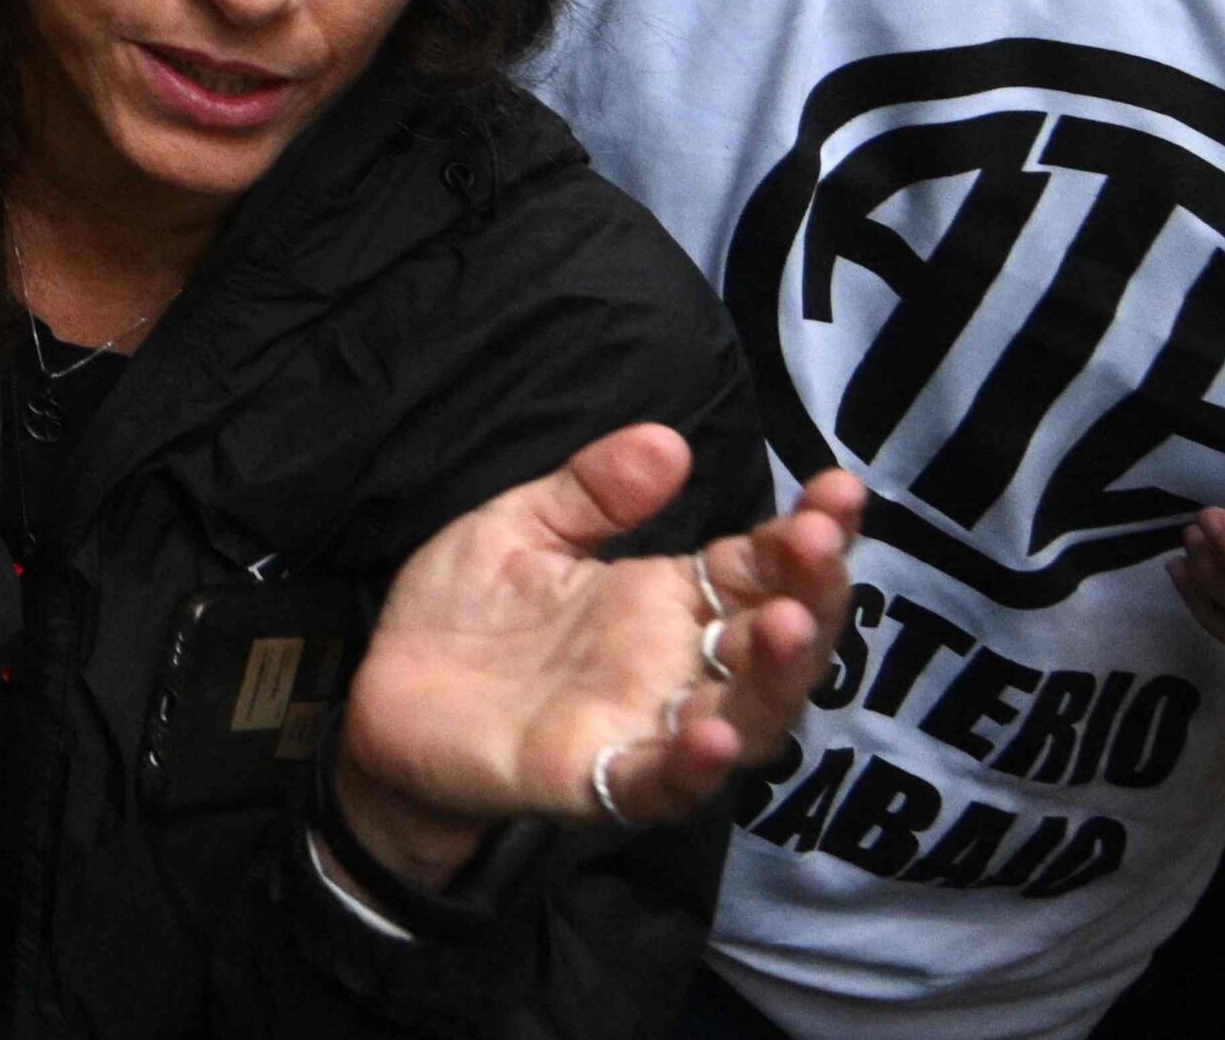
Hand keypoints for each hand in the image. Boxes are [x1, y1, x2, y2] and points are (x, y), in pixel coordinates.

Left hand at [336, 435, 865, 892]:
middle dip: (811, 592)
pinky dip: (691, 767)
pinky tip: (712, 735)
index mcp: (665, 599)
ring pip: (743, 717)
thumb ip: (590, 490)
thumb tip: (669, 439)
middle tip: (822, 542)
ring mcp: (641, 727)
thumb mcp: (521, 527)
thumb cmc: (464, 617)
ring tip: (787, 624)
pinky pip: (658, 785)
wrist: (383, 699)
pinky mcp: (593, 781)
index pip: (758, 566)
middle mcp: (674, 666)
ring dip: (774, 677)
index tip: (841, 490)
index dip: (807, 533)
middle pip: (773, 640)